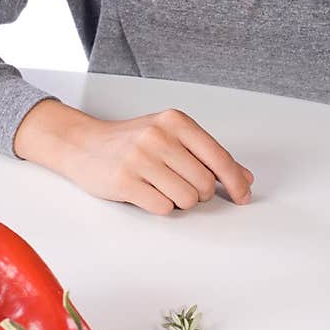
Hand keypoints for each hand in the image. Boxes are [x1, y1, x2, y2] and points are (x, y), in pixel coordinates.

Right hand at [58, 108, 254, 216]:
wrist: (84, 144)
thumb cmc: (132, 142)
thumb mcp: (171, 137)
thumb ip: (207, 155)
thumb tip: (245, 178)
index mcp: (175, 121)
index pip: (218, 157)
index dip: (236, 181)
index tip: (243, 195)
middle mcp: (158, 136)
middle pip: (205, 184)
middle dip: (199, 193)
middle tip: (180, 184)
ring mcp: (140, 158)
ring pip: (186, 199)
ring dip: (179, 201)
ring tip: (161, 187)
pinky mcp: (125, 180)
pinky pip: (163, 208)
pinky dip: (160, 206)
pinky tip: (146, 193)